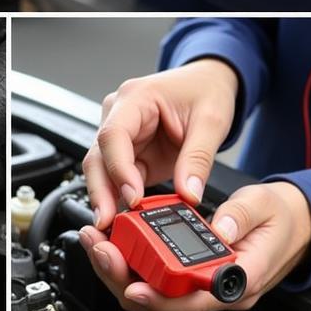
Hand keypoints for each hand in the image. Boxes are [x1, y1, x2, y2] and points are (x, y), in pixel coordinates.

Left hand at [80, 181, 310, 310]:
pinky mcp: (190, 277)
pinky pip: (156, 280)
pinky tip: (112, 246)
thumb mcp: (263, 206)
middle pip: (163, 302)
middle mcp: (216, 290)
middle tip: (100, 250)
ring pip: (154, 295)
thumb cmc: (278, 221)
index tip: (133, 285)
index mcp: (237, 279)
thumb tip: (220, 227)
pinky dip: (130, 265)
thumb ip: (240, 216)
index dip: (160, 297)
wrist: (291, 225)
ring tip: (97, 245)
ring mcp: (202, 287)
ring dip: (120, 272)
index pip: (195, 300)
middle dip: (124, 280)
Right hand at [83, 58, 239, 229]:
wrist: (208, 82)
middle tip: (109, 222)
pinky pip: (118, 177)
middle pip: (98, 156)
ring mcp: (122, 134)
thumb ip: (198, 160)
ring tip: (114, 227)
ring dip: (106, 198)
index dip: (118, 168)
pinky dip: (120, 198)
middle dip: (101, 191)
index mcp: (136, 98)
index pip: (113, 135)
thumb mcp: (211, 122)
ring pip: (102, 169)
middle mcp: (119, 114)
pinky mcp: (129, 152)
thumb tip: (188, 195)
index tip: (133, 197)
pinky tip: (125, 219)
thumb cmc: (205, 90)